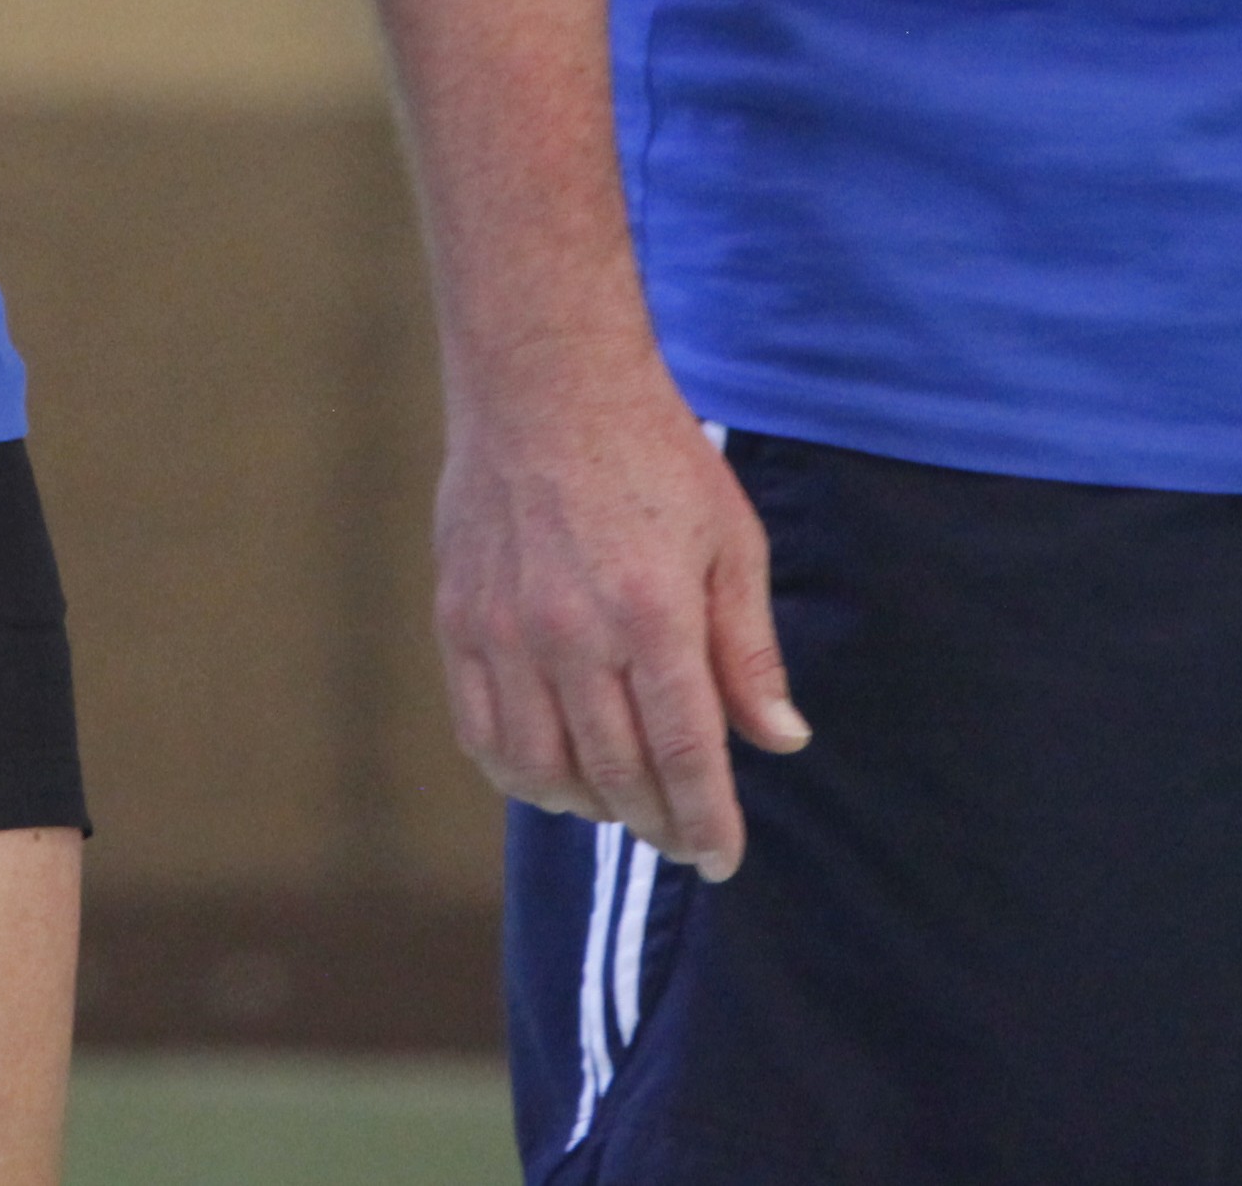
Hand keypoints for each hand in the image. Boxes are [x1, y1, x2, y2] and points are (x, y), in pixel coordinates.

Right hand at [433, 353, 808, 879]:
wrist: (546, 383)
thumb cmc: (652, 455)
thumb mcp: (729, 541)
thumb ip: (749, 650)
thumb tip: (781, 741)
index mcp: (653, 612)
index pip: (686, 755)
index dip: (708, 822)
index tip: (722, 858)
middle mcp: (574, 633)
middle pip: (617, 775)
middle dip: (657, 822)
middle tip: (681, 835)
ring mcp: (507, 631)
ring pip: (543, 773)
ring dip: (589, 807)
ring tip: (621, 802)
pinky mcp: (460, 621)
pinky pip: (482, 735)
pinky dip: (519, 773)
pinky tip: (552, 772)